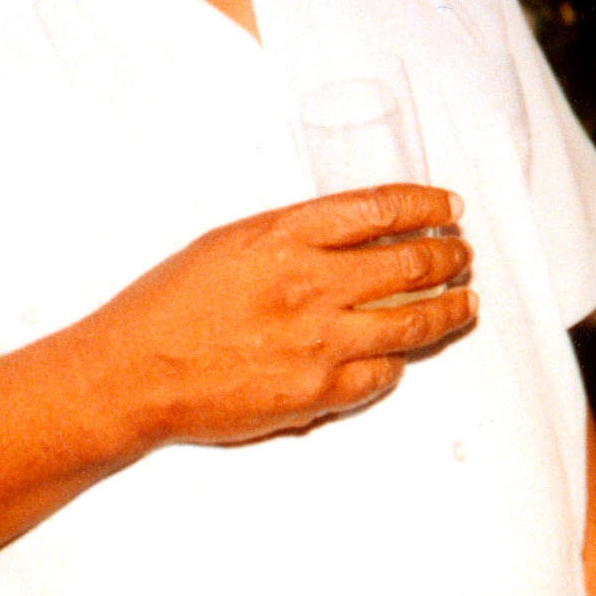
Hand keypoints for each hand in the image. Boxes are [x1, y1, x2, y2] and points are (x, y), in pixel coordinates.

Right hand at [78, 185, 475, 455]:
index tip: (449, 206)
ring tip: (463, 304)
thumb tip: (356, 233)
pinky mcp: (318, 390)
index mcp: (286, 236)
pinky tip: (404, 353)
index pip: (382, 208)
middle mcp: (312, 283)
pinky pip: (383, 374)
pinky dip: (399, 361)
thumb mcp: (231, 242)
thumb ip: (295, 235)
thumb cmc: (169, 305)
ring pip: (413, 322)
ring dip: (449, 310)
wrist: (132, 374)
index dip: (427, 205)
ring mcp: (320, 340)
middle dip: (448, 257)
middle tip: (461, 256)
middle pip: (411, 264)